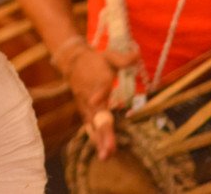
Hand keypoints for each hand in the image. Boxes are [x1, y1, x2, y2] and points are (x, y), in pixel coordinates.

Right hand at [66, 46, 140, 160]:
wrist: (72, 61)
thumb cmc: (95, 59)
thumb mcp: (109, 55)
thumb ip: (123, 58)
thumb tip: (137, 53)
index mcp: (97, 82)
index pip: (98, 90)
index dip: (99, 94)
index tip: (97, 100)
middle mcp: (91, 97)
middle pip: (97, 115)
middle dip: (103, 132)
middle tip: (109, 149)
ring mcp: (86, 105)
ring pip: (93, 125)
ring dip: (100, 140)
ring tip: (106, 156)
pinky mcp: (85, 110)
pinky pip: (90, 126)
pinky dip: (96, 138)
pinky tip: (103, 152)